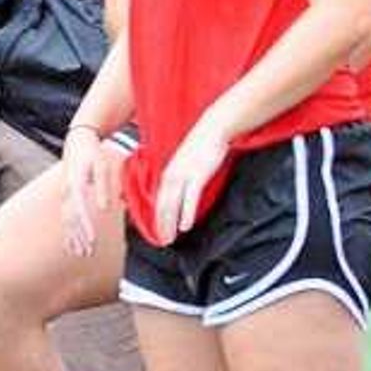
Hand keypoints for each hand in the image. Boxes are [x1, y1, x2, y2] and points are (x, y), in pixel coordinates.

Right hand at [58, 130, 120, 261]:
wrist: (77, 143)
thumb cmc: (92, 154)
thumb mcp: (101, 166)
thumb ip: (103, 187)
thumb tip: (105, 209)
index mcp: (75, 185)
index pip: (80, 211)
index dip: (86, 227)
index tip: (92, 241)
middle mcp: (67, 193)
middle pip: (71, 220)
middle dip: (79, 238)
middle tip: (87, 254)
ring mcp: (65, 196)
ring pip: (67, 222)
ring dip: (74, 239)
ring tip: (81, 254)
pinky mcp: (67, 199)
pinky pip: (67, 219)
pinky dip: (69, 233)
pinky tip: (72, 245)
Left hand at [149, 118, 231, 242]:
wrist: (212, 129)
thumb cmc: (201, 146)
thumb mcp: (185, 162)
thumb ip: (181, 176)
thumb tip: (180, 189)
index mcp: (168, 173)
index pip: (159, 200)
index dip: (158, 217)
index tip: (158, 232)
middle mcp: (172, 175)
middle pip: (163, 205)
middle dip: (162, 225)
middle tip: (163, 241)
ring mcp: (184, 175)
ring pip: (173, 204)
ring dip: (171, 223)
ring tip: (171, 238)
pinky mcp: (197, 175)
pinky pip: (190, 198)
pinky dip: (186, 212)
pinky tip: (186, 225)